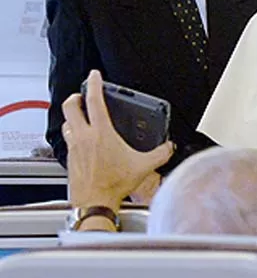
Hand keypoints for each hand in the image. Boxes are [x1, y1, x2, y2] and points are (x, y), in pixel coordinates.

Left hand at [63, 70, 173, 211]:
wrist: (95, 202)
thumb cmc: (113, 184)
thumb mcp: (144, 166)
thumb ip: (160, 153)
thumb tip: (169, 147)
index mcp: (101, 133)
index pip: (94, 101)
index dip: (94, 84)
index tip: (94, 75)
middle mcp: (84, 137)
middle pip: (70, 106)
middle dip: (76, 96)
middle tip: (83, 95)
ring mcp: (74, 147)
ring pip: (66, 122)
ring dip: (72, 116)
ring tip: (80, 116)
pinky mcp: (70, 158)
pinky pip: (68, 139)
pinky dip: (73, 133)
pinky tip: (82, 140)